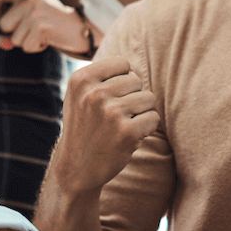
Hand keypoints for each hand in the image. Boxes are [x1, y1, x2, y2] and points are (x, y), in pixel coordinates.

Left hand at [0, 0, 96, 54]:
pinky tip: (47, 39)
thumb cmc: (57, 21)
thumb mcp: (37, 10)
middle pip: (3, 25)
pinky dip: (36, 48)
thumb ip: (17, 18)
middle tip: (31, 31)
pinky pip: (26, 47)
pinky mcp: (39, 27)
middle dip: (15, 33)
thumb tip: (1, 41)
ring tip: (42, 34)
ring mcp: (33, 13)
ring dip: (27, 42)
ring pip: (14, 39)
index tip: (2, 16)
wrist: (83, 26)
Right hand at [51, 57, 158, 196]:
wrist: (77, 167)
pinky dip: (147, 128)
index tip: (110, 97)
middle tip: (116, 115)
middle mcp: (94, 93)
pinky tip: (129, 137)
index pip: (122, 63)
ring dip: (141, 112)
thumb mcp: (79, 95)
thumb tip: (130, 66)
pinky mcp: (127, 132)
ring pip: (149, 98)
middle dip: (132, 97)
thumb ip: (100, 77)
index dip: (122, 79)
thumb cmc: (84, 127)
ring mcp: (111, 112)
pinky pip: (153, 118)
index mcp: (81, 79)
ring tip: (123, 125)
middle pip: (137, 80)